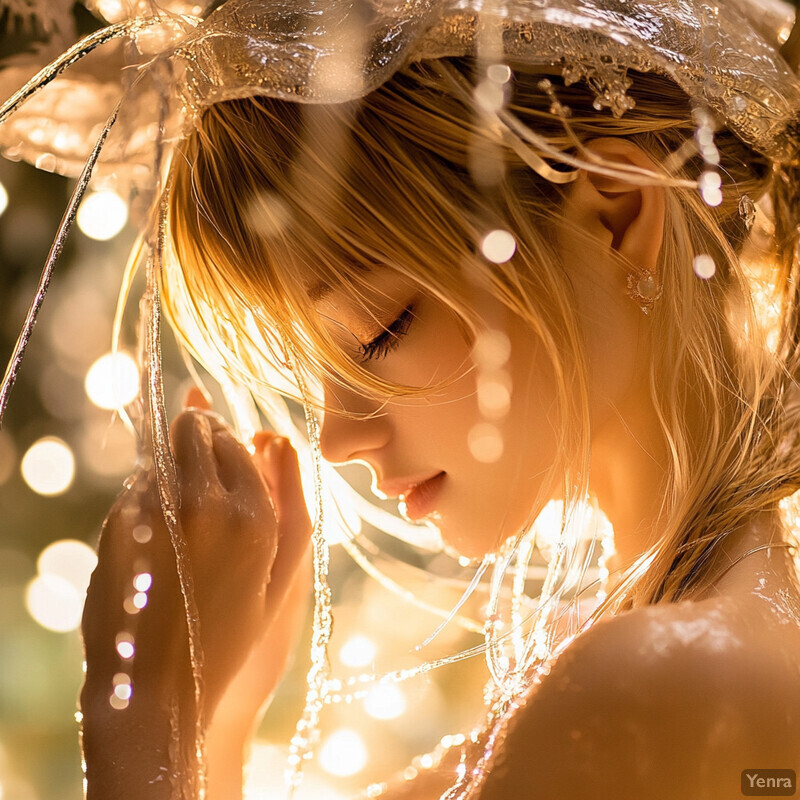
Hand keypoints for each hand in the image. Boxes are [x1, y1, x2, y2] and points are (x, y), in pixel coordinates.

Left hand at [81, 389, 310, 740]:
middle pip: (195, 430)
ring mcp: (157, 510)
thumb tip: (279, 440)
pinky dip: (147, 490)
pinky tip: (157, 530)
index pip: (235, 439)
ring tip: (180, 503)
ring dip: (171, 460)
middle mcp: (206, 503)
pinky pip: (137, 484)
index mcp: (255, 517)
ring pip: (162, 451)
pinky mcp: (119, 522)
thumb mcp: (280, 580)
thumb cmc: (229, 637)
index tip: (224, 452)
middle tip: (199, 461)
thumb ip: (292, 506)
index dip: (227, 440)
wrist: (159, 687)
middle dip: (198, 436)